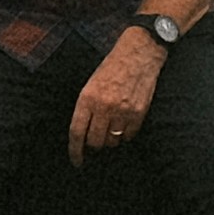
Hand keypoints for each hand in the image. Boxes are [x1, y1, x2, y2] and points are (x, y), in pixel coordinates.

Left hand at [68, 31, 163, 157]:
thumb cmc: (112, 68)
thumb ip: (86, 107)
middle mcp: (104, 106)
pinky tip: (124, 124)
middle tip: (96, 140)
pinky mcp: (138, 113)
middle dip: (94, 145)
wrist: (138, 54)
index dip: (75, 151)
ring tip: (112, 127)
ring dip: (110, 140)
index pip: (77, 133)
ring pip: (112, 141)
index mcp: (87, 98)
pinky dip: (125, 135)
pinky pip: (129, 136)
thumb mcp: (91, 84)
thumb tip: (83, 134)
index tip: (76, 161)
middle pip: (95, 142)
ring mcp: (122, 111)